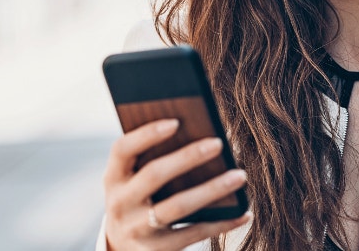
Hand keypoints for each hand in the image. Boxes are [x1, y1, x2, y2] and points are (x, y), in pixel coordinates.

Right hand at [102, 119, 251, 250]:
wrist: (123, 247)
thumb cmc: (141, 198)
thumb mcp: (136, 180)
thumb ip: (155, 158)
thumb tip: (203, 134)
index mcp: (114, 178)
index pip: (122, 150)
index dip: (146, 134)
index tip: (176, 121)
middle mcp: (120, 203)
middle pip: (153, 175)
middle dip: (187, 157)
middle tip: (218, 143)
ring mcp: (136, 229)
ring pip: (177, 207)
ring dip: (211, 190)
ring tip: (240, 175)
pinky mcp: (155, 250)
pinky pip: (194, 234)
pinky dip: (222, 223)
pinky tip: (244, 212)